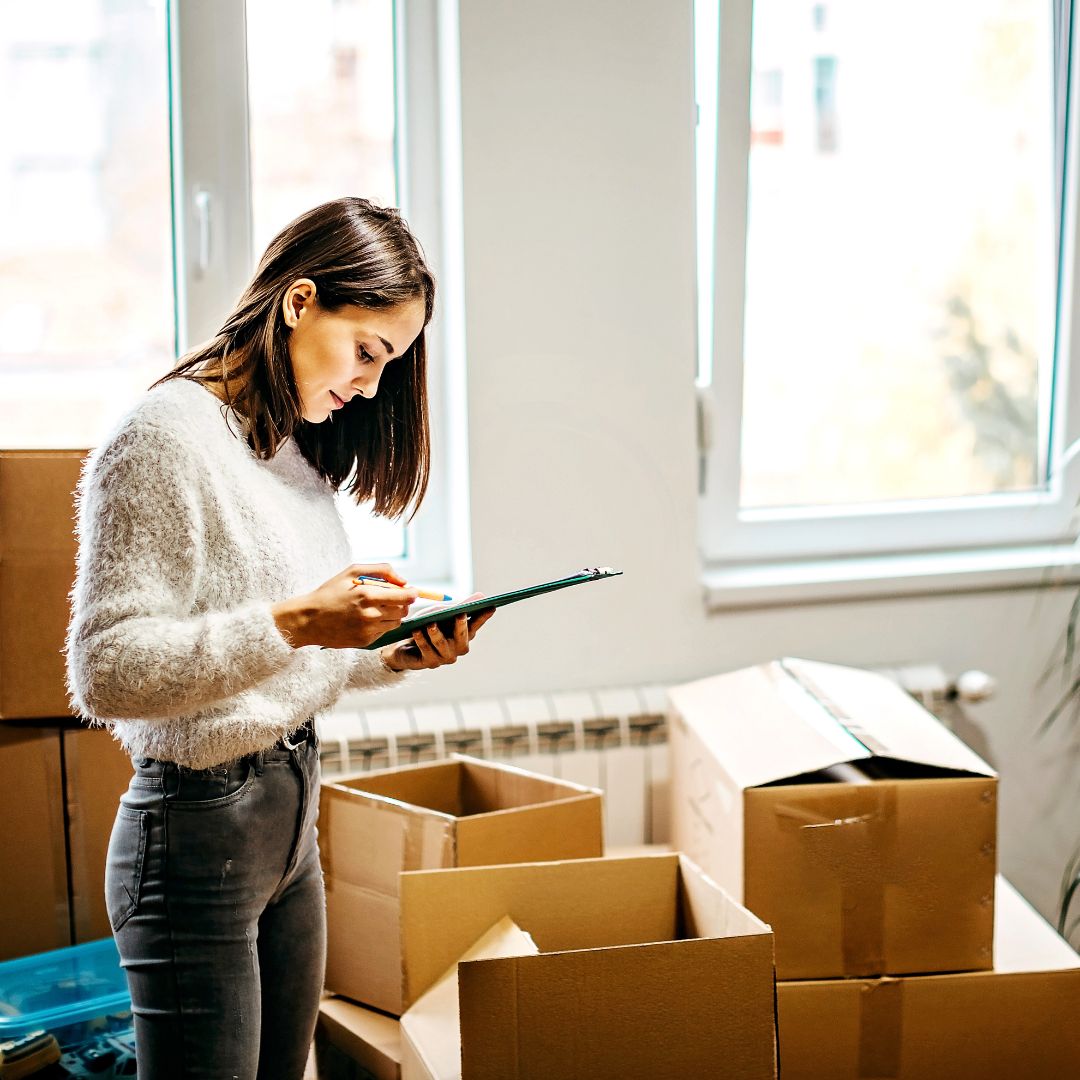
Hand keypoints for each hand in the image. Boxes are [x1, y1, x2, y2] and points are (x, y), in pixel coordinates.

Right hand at [271, 563, 418, 648]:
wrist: (308, 620)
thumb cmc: (329, 593)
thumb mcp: (352, 572)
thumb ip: (381, 570)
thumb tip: (404, 581)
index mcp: (367, 595)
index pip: (404, 597)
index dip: (412, 593)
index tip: (413, 591)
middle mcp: (370, 614)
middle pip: (403, 610)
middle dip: (402, 603)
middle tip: (392, 598)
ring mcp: (368, 630)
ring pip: (396, 622)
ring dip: (393, 614)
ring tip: (377, 608)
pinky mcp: (365, 642)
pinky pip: (384, 632)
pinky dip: (381, 624)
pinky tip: (366, 619)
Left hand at [380, 593, 495, 671]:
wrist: (405, 644)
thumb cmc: (426, 625)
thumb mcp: (442, 612)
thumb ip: (460, 606)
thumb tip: (481, 596)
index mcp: (465, 633)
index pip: (476, 624)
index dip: (483, 616)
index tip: (491, 606)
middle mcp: (458, 647)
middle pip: (463, 637)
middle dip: (461, 626)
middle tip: (460, 614)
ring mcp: (445, 657)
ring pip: (442, 645)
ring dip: (436, 634)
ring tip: (431, 624)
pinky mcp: (430, 663)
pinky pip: (426, 651)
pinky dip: (421, 640)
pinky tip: (416, 631)